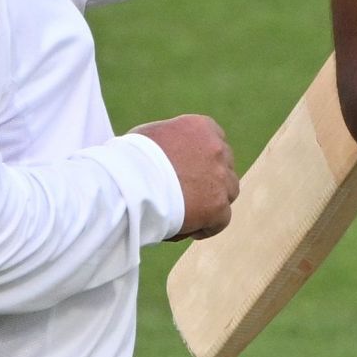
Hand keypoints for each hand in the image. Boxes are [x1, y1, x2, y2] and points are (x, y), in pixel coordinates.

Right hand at [133, 115, 240, 239]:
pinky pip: (221, 219)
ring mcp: (220, 177)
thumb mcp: (151, 136)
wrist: (130, 182)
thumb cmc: (129, 158)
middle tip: (189, 193)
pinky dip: (206, 226)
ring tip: (188, 213)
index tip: (189, 172)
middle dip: (210, 179)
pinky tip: (187, 229)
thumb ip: (169, 142)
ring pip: (227, 192)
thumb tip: (167, 154)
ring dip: (212, 201)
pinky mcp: (218, 205)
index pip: (214, 141)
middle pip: (223, 167)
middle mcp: (216, 148)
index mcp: (201, 127)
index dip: (202, 159)